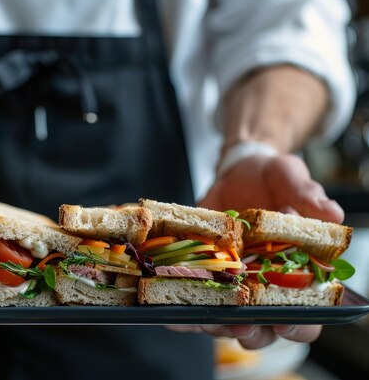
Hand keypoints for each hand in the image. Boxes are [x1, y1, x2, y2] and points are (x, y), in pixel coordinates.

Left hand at [188, 153, 336, 347]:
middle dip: (247, 331)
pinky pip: (191, 302)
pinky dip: (180, 311)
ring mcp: (232, 284)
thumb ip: (306, 196)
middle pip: (261, 328)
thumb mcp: (289, 177)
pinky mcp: (203, 275)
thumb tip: (330, 212)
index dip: (297, 325)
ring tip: (199, 317)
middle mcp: (264, 285)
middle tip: (234, 321)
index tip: (281, 320)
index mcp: (296, 271)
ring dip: (212, 324)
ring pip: (224, 321)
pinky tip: (170, 312)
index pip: (305, 314)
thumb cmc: (271, 178)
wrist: (238, 170)